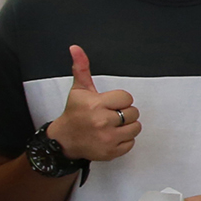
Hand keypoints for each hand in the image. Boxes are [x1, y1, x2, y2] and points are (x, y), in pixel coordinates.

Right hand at [51, 45, 139, 162]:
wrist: (64, 140)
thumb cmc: (74, 113)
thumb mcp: (78, 90)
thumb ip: (82, 68)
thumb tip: (76, 48)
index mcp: (96, 105)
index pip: (127, 98)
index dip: (120, 100)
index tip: (108, 104)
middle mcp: (102, 122)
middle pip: (133, 113)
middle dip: (124, 113)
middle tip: (110, 115)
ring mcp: (107, 138)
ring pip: (136, 128)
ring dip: (127, 127)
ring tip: (112, 126)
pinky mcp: (111, 152)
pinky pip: (131, 143)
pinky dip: (124, 140)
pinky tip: (111, 137)